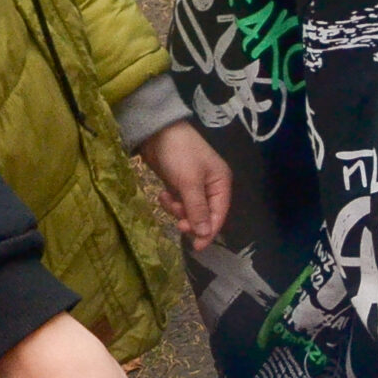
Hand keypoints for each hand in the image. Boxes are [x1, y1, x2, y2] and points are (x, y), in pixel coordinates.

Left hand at [140, 120, 230, 249]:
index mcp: (221, 184)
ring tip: (167, 199)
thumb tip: (205, 234)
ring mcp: (195, 187)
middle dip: (190, 220)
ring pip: (189, 211)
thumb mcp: (189, 182)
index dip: (208, 232)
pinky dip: (170, 202)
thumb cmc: (179, 153)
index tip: (196, 247)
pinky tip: (162, 193)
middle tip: (177, 222)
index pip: (219, 215)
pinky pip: (178, 203)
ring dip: (177, 210)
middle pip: (204, 216)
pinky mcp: (180, 185)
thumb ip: (197, 209)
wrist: (156, 131)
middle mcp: (211, 187)